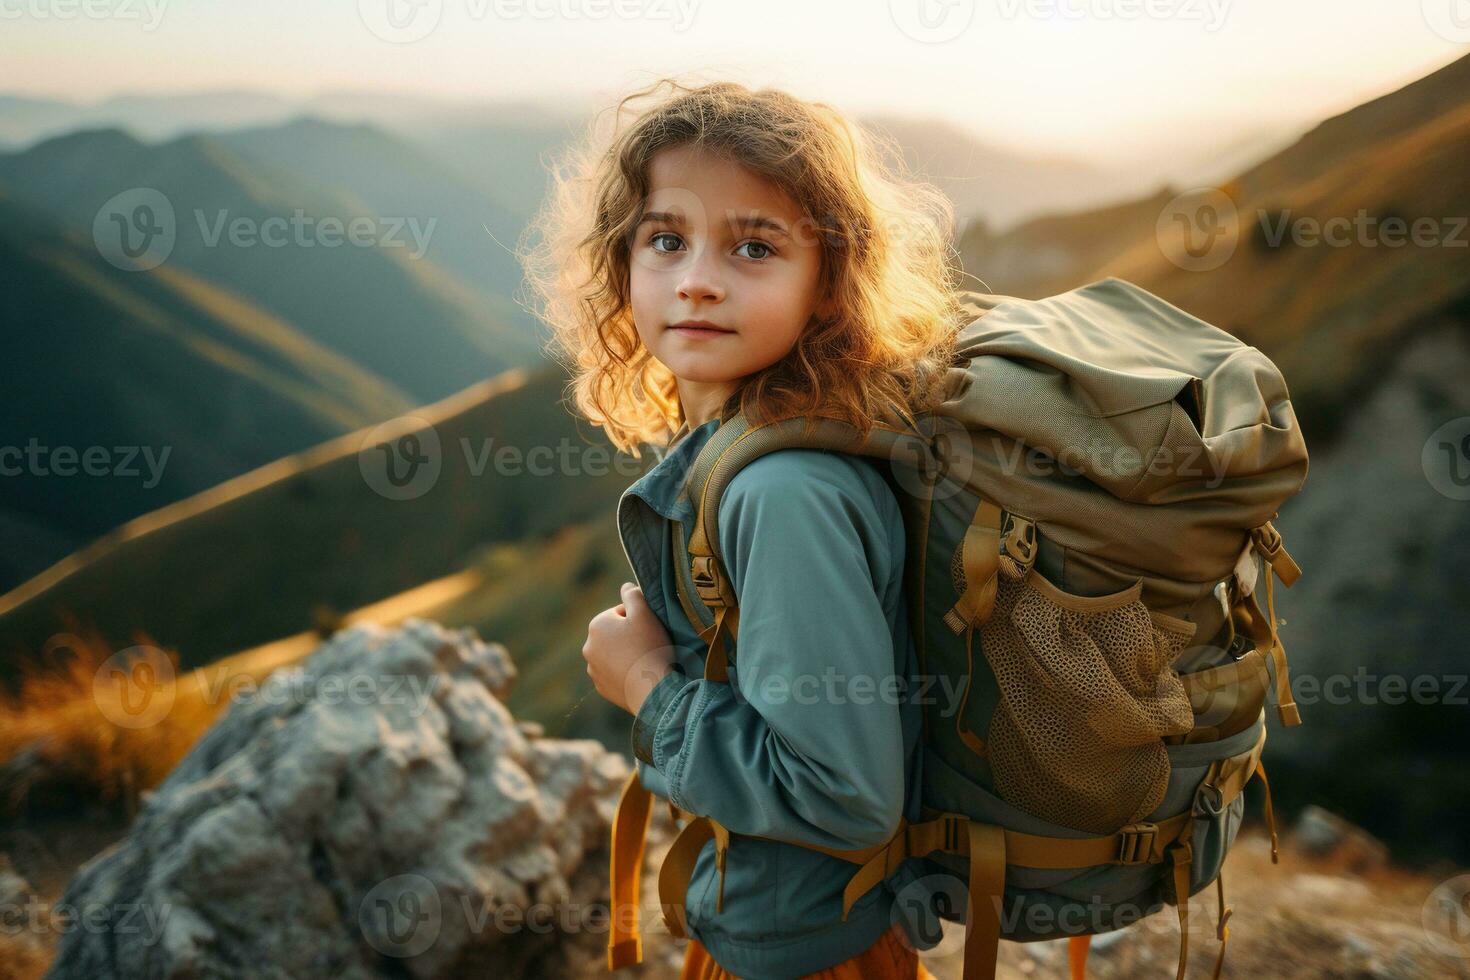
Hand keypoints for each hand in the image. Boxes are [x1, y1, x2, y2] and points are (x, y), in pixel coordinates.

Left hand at [583, 582, 675, 714]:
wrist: (651, 690)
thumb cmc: (649, 647)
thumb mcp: (644, 613)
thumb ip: (633, 594)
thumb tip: (625, 586)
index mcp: (597, 625)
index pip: (621, 613)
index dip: (639, 619)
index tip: (651, 629)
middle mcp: (589, 647)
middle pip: (616, 634)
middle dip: (630, 637)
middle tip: (650, 644)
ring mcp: (593, 670)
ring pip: (614, 654)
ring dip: (627, 654)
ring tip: (645, 661)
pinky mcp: (602, 688)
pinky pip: (615, 674)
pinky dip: (625, 672)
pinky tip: (639, 675)